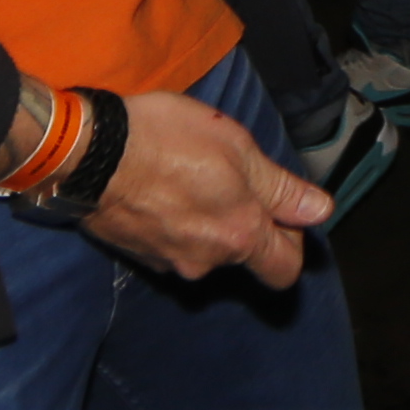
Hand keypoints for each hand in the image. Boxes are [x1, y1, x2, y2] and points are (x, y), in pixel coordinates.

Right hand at [77, 87, 328, 289]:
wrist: (90, 153)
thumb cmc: (167, 140)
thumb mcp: (237, 149)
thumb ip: (280, 188)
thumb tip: (319, 211)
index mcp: (240, 237)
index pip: (285, 269)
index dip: (292, 242)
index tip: (283, 212)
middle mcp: (207, 262)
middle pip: (243, 256)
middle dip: (246, 227)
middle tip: (231, 182)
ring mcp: (168, 262)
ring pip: (205, 249)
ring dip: (206, 221)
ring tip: (188, 177)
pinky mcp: (137, 254)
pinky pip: (170, 244)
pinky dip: (173, 223)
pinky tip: (160, 189)